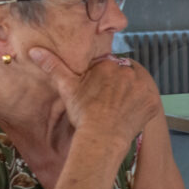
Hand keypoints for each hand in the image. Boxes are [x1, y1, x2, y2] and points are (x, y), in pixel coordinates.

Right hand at [26, 47, 159, 147]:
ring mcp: (144, 88)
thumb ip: (54, 66)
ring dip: (132, 92)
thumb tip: (35, 50)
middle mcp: (129, 73)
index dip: (103, 78)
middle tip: (108, 100)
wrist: (101, 137)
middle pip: (125, 74)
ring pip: (138, 85)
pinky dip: (142, 105)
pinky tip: (130, 112)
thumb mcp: (67, 87)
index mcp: (109, 65)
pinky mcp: (153, 103)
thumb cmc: (83, 113)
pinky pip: (149, 100)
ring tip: (118, 106)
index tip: (98, 90)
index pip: (109, 66)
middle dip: (118, 83)